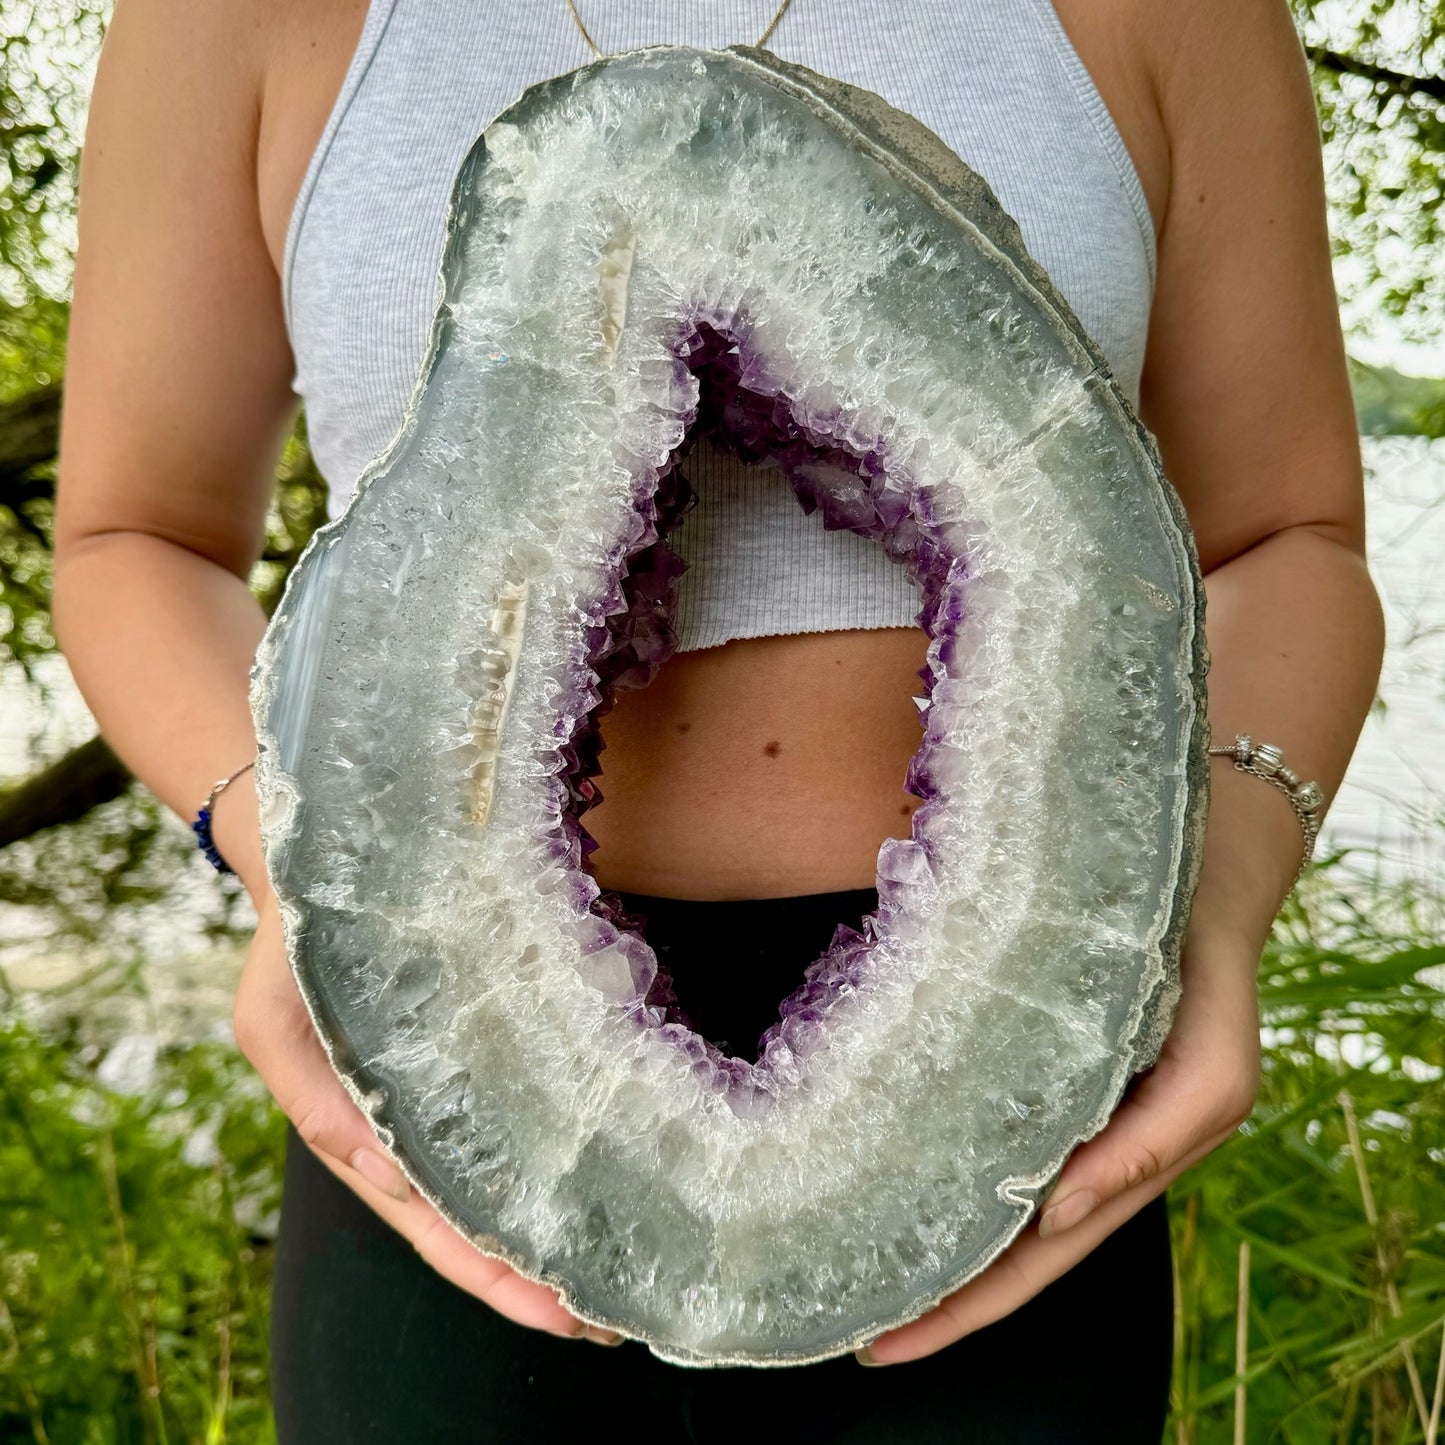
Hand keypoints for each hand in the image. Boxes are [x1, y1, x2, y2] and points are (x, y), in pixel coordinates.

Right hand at [233, 891, 622, 1345]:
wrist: (332, 866)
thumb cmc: (295, 949)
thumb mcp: (271, 1021)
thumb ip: (313, 1099)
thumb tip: (381, 1174)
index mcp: (367, 1133)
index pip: (430, 1222)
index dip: (485, 1272)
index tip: (549, 1310)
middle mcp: (418, 1125)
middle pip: (479, 1219)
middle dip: (534, 1277)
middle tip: (606, 1320)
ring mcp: (456, 1090)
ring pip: (509, 1175)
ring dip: (558, 1227)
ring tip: (623, 1272)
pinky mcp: (492, 1042)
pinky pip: (528, 1106)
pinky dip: (563, 1148)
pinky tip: (613, 1171)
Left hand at [857, 925, 1261, 1364]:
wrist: (1199, 875)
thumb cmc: (1208, 978)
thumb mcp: (1213, 1072)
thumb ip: (1149, 1144)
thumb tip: (1056, 1214)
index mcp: (1123, 1160)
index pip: (1036, 1258)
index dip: (970, 1307)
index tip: (888, 1342)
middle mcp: (1083, 1143)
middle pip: (1003, 1244)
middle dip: (938, 1297)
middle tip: (858, 1331)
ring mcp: (1053, 1104)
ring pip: (986, 1191)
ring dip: (931, 1236)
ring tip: (858, 1270)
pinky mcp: (1026, 1053)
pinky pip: (980, 1122)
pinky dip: (938, 1157)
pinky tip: (886, 1168)